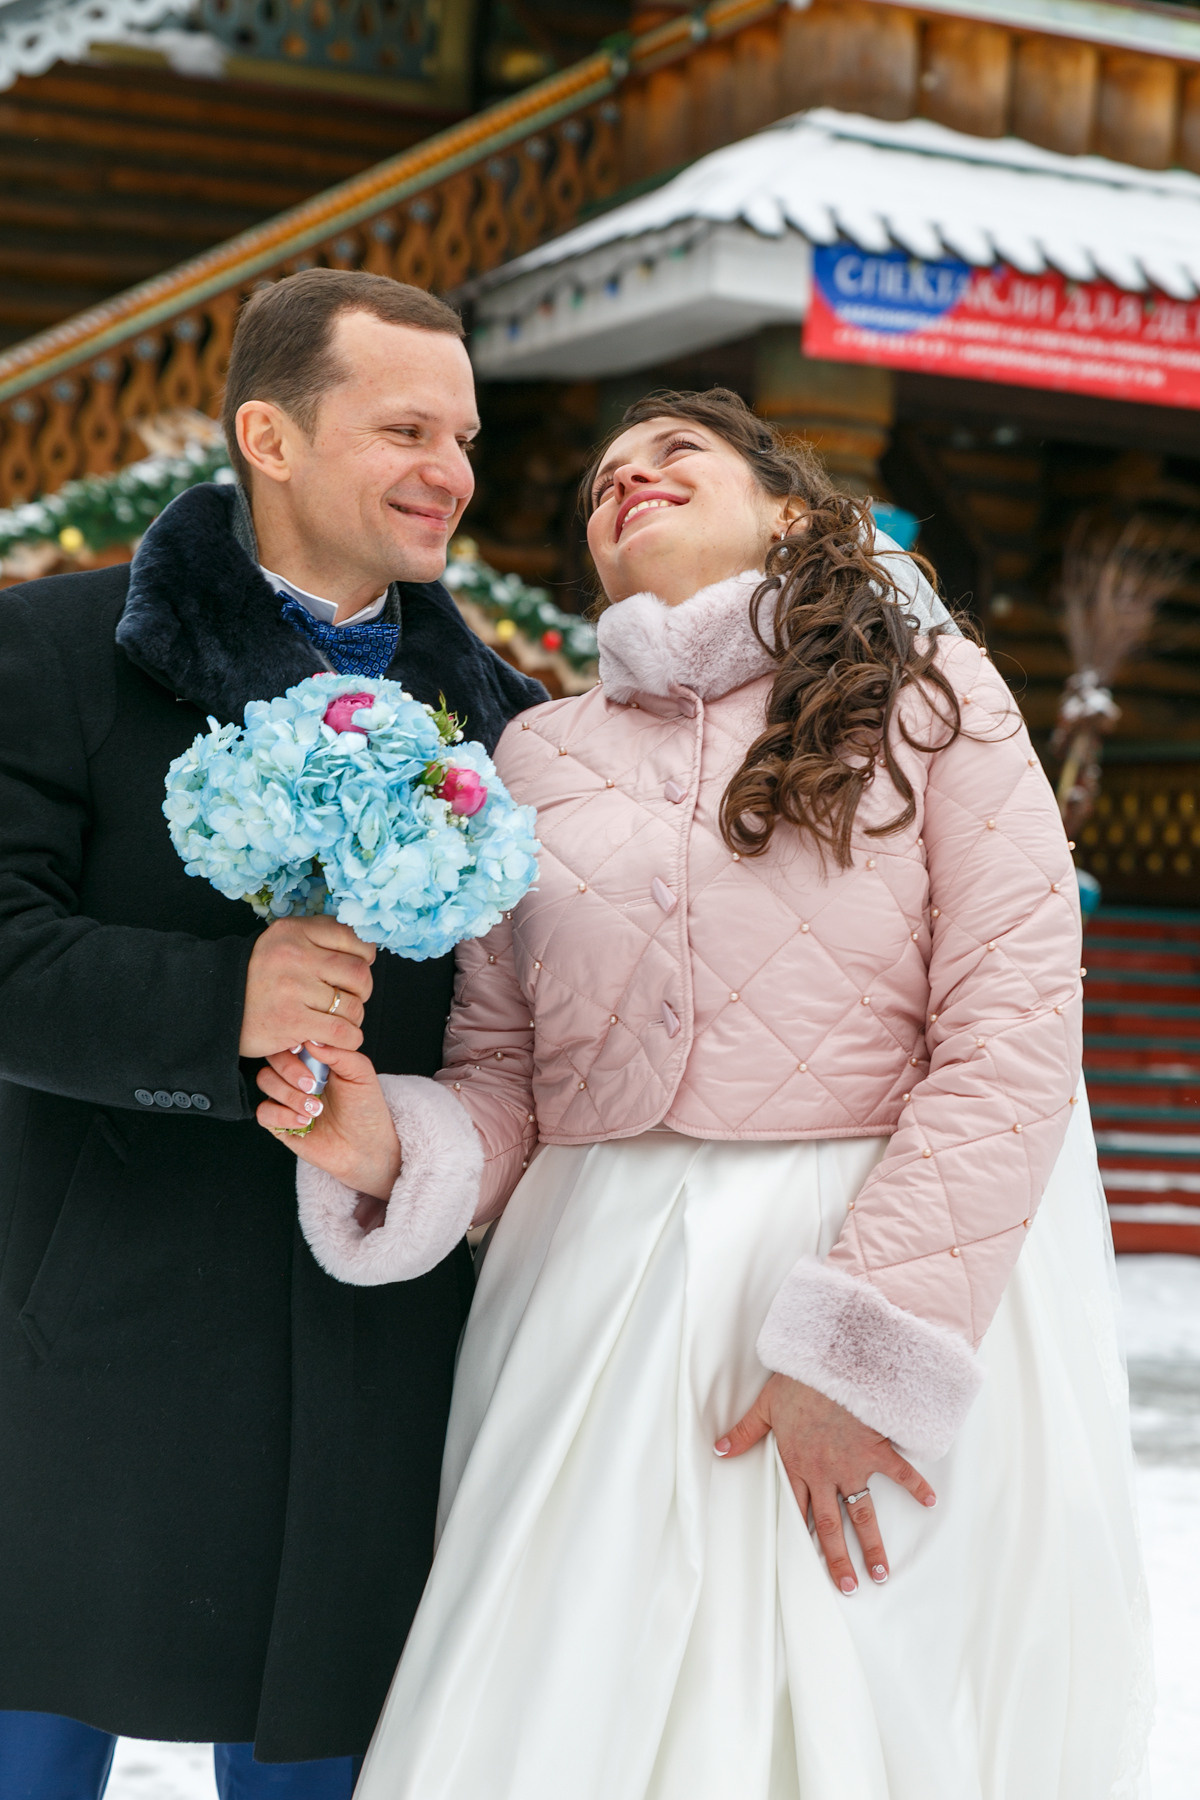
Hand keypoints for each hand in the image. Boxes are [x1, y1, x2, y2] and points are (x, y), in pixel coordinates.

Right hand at [240, 917, 375, 1058]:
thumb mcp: (281, 941)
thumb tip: (364, 944)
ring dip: (355, 1017)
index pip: (351, 936)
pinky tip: (342, 1037)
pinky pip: (340, 1031)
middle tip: (352, 997)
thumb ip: (317, 936)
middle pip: (358, 973)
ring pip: (352, 1005)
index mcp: (294, 931)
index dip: (365, 955)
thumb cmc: (258, 976)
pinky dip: (349, 1038)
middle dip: (363, 989)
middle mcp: (294, 956)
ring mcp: (292, 989)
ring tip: (342, 1019)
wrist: (216, 1004)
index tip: (359, 966)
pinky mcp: (291, 1021)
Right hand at [256, 1043, 402, 1210]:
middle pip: (272, 1058)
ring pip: (265, 1081)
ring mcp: (286, 1098)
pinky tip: (304, 1121)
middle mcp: (297, 1075)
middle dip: (290, 1071)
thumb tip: (312, 1039)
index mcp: (315, 1058)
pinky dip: (282, 1115)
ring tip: (316, 1109)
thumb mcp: (361, 1074)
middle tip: (314, 1086)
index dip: (294, 1045)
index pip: (291, 1039)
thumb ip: (339, 1052)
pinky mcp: (279, 1122)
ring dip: (290, 1095)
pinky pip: (263, 1112)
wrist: (366, 1148)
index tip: (305, 1054)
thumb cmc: (366, 1108)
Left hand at [715, 1374, 935, 1592]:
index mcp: (797, 1464)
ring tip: (881, 1572)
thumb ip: (744, 1433)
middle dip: (838, 1559)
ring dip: (872, 1543)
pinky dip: (917, 1487)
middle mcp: (825, 1472)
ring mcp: (853, 1463)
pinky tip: (930, 1502)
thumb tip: (718, 1450)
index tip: (806, 1565)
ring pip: (863, 1512)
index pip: (797, 1510)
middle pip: (831, 1525)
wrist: (831, 1364)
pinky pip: (900, 1473)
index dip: (801, 1538)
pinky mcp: (877, 1449)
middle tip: (848, 1587)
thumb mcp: (765, 1407)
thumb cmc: (798, 1382)